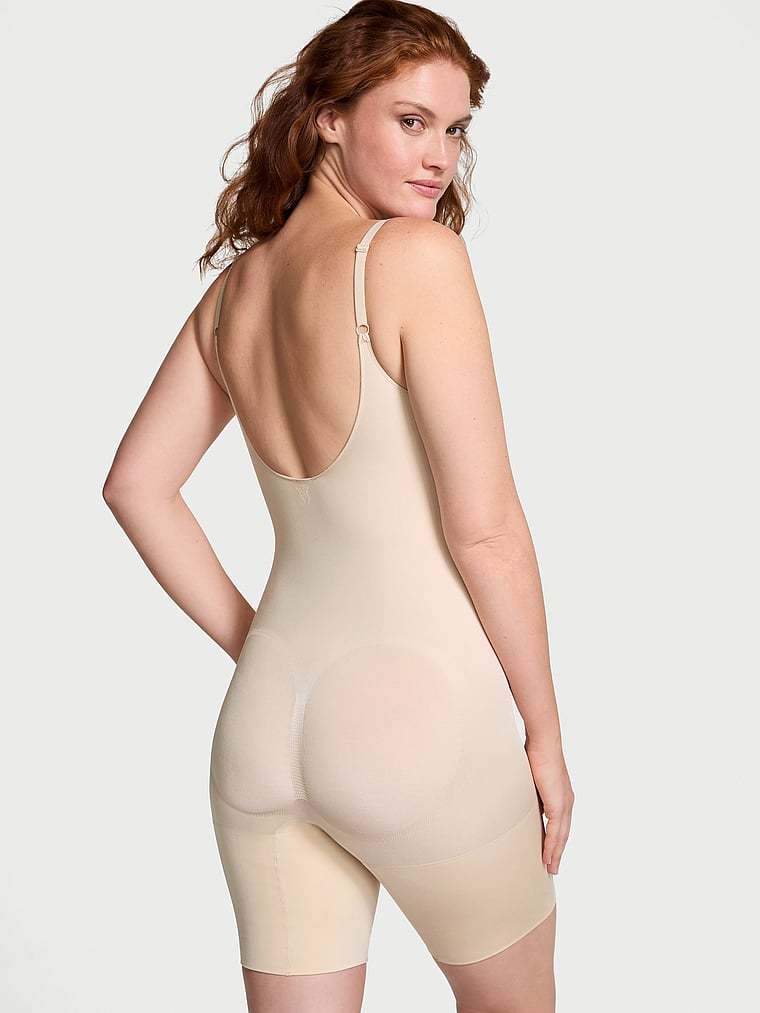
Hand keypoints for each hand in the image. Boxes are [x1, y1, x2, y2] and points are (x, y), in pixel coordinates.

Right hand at [525, 740, 573, 874]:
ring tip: (550, 868)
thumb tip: (518, 797)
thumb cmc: (535, 753)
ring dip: (555, 853)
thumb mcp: (531, 777)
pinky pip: (556, 831)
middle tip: (551, 868)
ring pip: (561, 836)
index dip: (555, 839)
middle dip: (557, 852)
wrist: (543, 741)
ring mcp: (564, 803)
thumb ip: (529, 791)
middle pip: (563, 834)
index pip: (559, 823)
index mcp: (561, 795)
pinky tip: (547, 857)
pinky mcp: (559, 804)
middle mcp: (566, 802)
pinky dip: (552, 846)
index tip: (549, 852)